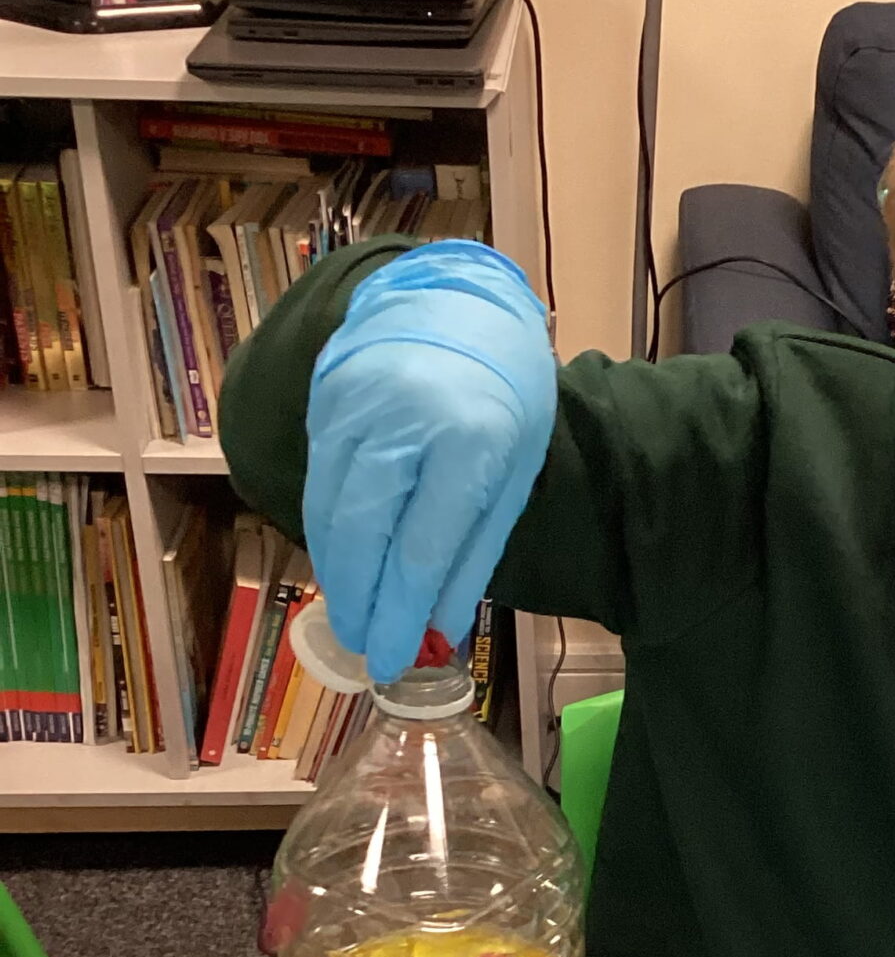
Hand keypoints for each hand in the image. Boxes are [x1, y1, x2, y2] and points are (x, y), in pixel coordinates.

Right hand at [304, 241, 555, 681]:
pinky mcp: (324, 400)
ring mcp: (353, 405)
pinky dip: (328, 529)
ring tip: (353, 616)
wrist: (459, 298)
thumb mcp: (513, 469)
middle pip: (364, 535)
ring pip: (330, 512)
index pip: (420, 549)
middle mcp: (400, 420)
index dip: (400, 612)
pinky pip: (319, 481)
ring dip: (338, 573)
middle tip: (364, 648)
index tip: (391, 659)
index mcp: (467, 439)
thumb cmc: (505, 389)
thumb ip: (473, 549)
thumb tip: (437, 624)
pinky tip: (341, 562)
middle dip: (360, 602)